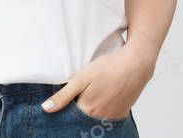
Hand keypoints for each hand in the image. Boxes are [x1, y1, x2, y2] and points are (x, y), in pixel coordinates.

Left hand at [40, 43, 154, 118]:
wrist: (136, 63)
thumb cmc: (109, 67)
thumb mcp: (82, 78)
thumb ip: (63, 95)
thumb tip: (46, 109)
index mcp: (88, 110)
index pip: (70, 115)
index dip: (68, 105)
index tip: (71, 94)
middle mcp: (101, 118)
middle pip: (84, 117)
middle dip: (80, 107)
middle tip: (85, 90)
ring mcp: (113, 117)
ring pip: (97, 117)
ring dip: (93, 108)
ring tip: (96, 91)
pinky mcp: (123, 113)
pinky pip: (109, 116)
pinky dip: (105, 108)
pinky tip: (106, 95)